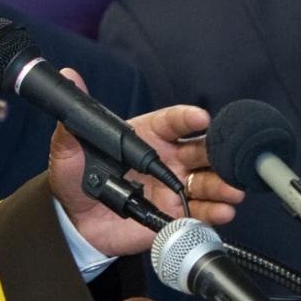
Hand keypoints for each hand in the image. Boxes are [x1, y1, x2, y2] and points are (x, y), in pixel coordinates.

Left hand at [45, 81, 240, 256]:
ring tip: (233, 191)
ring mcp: (173, 187)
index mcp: (146, 136)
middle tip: (229, 158)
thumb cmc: (75, 181)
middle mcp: (166, 159)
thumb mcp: (67, 151)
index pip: (172, 122)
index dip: (187, 118)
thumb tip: (69, 77)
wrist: (74, 223)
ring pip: (207, 181)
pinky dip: (215, 212)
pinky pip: (200, 212)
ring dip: (222, 185)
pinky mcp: (174, 214)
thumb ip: (72, 122)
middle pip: (200, 151)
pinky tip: (223, 211)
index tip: (200, 117)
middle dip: (218, 154)